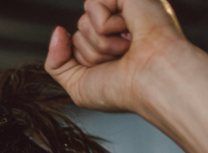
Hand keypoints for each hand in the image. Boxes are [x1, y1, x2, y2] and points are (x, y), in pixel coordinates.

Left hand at [46, 0, 187, 113]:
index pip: (74, 46)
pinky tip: (131, 31)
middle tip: (120, 58)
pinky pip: (93, 5)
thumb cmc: (121, 89)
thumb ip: (57, 63)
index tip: (110, 70)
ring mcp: (124, 9)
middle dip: (92, 53)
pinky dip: (106, 25)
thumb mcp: (78, 85)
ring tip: (127, 47)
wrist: (151, 80)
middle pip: (77, 34)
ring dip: (101, 42)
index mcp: (108, 44)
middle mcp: (117, 26)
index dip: (85, 62)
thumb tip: (58, 30)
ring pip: (83, 21)